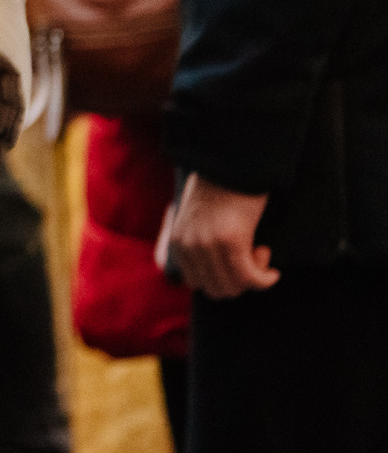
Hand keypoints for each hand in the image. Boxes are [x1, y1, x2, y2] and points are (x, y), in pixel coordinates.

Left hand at [168, 173, 278, 298]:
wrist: (231, 162)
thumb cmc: (221, 188)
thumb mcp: (199, 218)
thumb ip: (200, 242)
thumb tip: (220, 272)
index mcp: (178, 242)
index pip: (197, 283)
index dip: (222, 279)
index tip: (236, 260)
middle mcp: (188, 247)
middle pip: (216, 290)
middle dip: (239, 281)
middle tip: (252, 255)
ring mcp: (207, 245)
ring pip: (234, 287)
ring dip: (253, 278)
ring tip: (260, 252)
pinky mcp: (231, 241)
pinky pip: (250, 278)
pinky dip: (265, 279)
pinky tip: (273, 269)